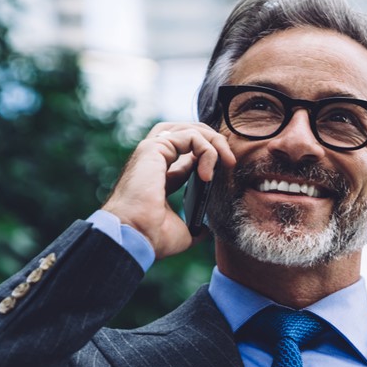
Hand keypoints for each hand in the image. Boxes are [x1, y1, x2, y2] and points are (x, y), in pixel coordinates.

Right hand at [102, 122, 235, 259]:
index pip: (187, 154)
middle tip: (230, 160)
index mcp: (160, 176)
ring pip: (190, 129)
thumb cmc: (153, 237)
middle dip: (213, 140)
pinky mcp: (154, 147)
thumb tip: (204, 229)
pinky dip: (206, 150)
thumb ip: (193, 224)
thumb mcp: (182, 231)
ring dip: (214, 141)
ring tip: (227, 161)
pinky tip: (207, 174)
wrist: (136, 237)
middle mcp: (154, 159)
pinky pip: (190, 136)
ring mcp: (152, 151)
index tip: (226, 170)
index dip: (209, 156)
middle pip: (188, 132)